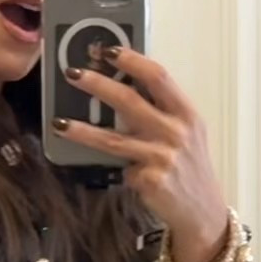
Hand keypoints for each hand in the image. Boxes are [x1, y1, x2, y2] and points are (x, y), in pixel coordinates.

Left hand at [58, 48, 228, 261]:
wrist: (202, 211)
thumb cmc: (187, 167)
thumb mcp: (185, 133)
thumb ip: (160, 111)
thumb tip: (119, 87)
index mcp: (186, 113)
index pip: (158, 77)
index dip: (131, 60)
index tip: (107, 49)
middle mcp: (176, 131)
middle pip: (129, 101)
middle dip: (98, 84)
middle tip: (73, 74)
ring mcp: (162, 157)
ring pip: (113, 139)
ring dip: (82, 130)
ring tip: (59, 123)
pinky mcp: (150, 181)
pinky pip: (121, 169)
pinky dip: (116, 170)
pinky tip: (122, 174)